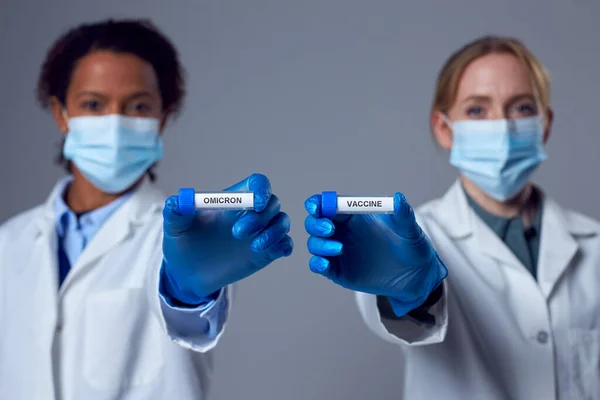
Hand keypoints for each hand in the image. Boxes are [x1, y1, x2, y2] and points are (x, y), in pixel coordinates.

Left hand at [162, 173, 292, 303]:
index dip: (261, 188)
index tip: (255, 201)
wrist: (187, 274)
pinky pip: (285, 244)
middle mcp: (250, 214)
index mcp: (232, 201)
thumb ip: (175, 212)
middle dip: (260, 216)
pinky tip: (266, 252)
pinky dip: (283, 245)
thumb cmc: (182, 244)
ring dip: (274, 231)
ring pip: (282, 222)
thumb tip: (176, 201)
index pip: (256, 184)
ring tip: (254, 246)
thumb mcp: (174, 228)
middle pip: (272, 202)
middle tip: (237, 233)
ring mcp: (260, 233)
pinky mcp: (266, 253)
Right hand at [304, 192, 446, 315]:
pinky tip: (324, 264)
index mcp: (354, 215)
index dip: (318, 203)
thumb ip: (403, 214)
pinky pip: (319, 266)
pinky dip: (317, 264)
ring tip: (338, 248)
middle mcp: (342, 232)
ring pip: (315, 244)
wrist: (416, 276)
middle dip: (316, 224)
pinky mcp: (339, 272)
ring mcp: (338, 252)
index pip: (329, 204)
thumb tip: (398, 198)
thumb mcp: (410, 229)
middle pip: (315, 223)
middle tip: (329, 229)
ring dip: (319, 244)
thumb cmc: (412, 246)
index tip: (316, 206)